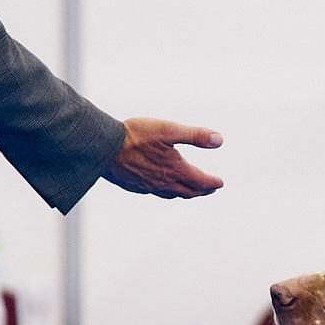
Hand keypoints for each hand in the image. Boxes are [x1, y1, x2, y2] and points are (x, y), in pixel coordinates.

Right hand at [103, 118, 224, 198]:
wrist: (104, 147)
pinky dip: (167, 192)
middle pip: (189, 192)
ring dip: (185, 193)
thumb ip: (196, 135)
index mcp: (175, 169)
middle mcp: (164, 182)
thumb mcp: (169, 129)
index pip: (200, 181)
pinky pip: (156, 193)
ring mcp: (149, 187)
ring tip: (190, 190)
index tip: (220, 183)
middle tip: (210, 188)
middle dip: (202, 190)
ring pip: (173, 195)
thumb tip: (219, 140)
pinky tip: (163, 187)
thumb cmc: (136, 135)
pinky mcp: (135, 187)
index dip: (212, 182)